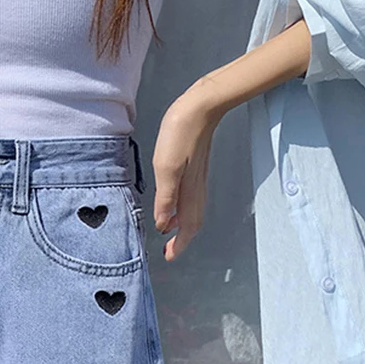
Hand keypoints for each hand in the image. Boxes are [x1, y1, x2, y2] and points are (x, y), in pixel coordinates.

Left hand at [151, 88, 222, 260]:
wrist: (201, 107)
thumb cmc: (181, 133)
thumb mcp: (166, 166)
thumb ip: (166, 197)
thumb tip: (163, 224)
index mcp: (189, 191)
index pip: (188, 226)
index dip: (180, 243)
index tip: (169, 256)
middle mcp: (196, 189)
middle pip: (193, 222)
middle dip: (182, 239)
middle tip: (169, 250)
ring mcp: (198, 179)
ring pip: (192, 210)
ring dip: (182, 225)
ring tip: (168, 232)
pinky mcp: (195, 169)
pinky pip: (191, 197)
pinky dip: (182, 208)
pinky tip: (172, 204)